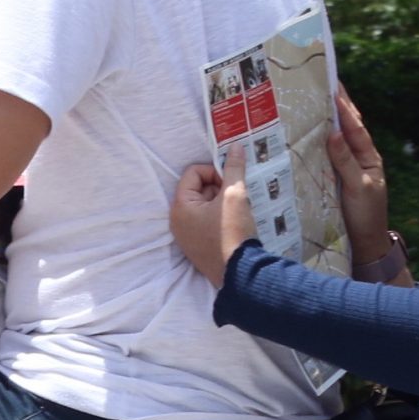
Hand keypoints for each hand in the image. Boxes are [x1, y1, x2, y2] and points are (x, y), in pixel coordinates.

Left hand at [170, 145, 255, 285]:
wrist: (240, 273)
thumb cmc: (233, 232)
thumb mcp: (235, 195)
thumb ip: (234, 168)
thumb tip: (236, 146)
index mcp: (180, 206)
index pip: (193, 173)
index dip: (213, 171)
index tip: (230, 181)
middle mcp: (178, 221)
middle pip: (198, 189)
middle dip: (219, 187)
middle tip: (237, 195)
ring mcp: (186, 236)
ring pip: (204, 206)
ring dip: (222, 202)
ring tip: (239, 209)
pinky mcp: (198, 247)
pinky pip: (207, 222)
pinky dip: (221, 217)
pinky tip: (236, 222)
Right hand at [328, 87, 391, 265]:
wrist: (365, 244)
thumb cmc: (365, 217)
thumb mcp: (357, 188)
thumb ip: (345, 161)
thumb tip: (333, 133)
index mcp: (368, 158)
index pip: (355, 127)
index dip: (344, 107)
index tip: (333, 87)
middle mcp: (358, 159)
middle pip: (346, 128)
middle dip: (336, 107)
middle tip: (323, 84)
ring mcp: (347, 168)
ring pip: (336, 140)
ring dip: (326, 122)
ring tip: (312, 102)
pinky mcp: (335, 179)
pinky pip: (326, 156)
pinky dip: (319, 142)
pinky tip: (307, 134)